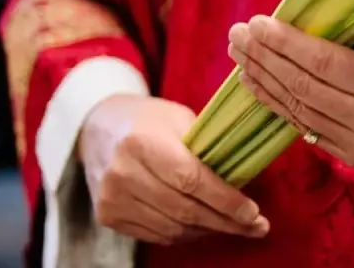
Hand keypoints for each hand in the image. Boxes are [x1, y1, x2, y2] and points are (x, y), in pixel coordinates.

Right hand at [79, 95, 269, 244]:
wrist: (97, 127)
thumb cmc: (149, 119)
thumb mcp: (179, 118)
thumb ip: (207, 147)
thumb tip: (245, 178)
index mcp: (143, 142)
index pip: (191, 180)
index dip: (225, 200)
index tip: (253, 213)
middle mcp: (123, 173)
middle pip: (184, 209)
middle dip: (226, 222)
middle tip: (256, 227)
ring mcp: (112, 198)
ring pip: (173, 228)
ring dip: (208, 230)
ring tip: (234, 226)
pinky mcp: (108, 216)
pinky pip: (156, 235)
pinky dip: (185, 233)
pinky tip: (204, 226)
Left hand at [228, 16, 353, 166]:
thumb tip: (301, 4)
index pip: (327, 64)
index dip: (288, 44)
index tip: (259, 22)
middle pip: (306, 88)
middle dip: (266, 59)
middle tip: (239, 33)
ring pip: (299, 110)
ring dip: (263, 80)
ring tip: (240, 53)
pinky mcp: (351, 156)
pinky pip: (303, 126)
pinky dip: (274, 102)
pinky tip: (254, 80)